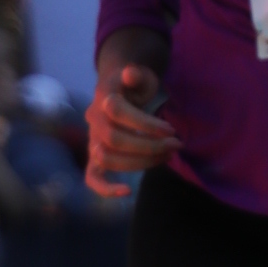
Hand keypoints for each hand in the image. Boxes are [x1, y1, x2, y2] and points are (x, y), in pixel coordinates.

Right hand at [86, 56, 178, 199]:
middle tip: (176, 144)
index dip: (145, 123)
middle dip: (148, 145)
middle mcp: (94, 120)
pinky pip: (92, 177)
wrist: (116, 90)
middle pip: (114, 139)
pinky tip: (127, 192)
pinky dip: (105, 188)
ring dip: (139, 162)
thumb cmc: (133, 84)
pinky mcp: (95, 155)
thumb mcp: (139, 74)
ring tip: (167, 156)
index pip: (118, 112)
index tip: (171, 129)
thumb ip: (135, 74)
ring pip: (107, 158)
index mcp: (103, 97)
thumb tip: (130, 73)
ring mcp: (93, 139)